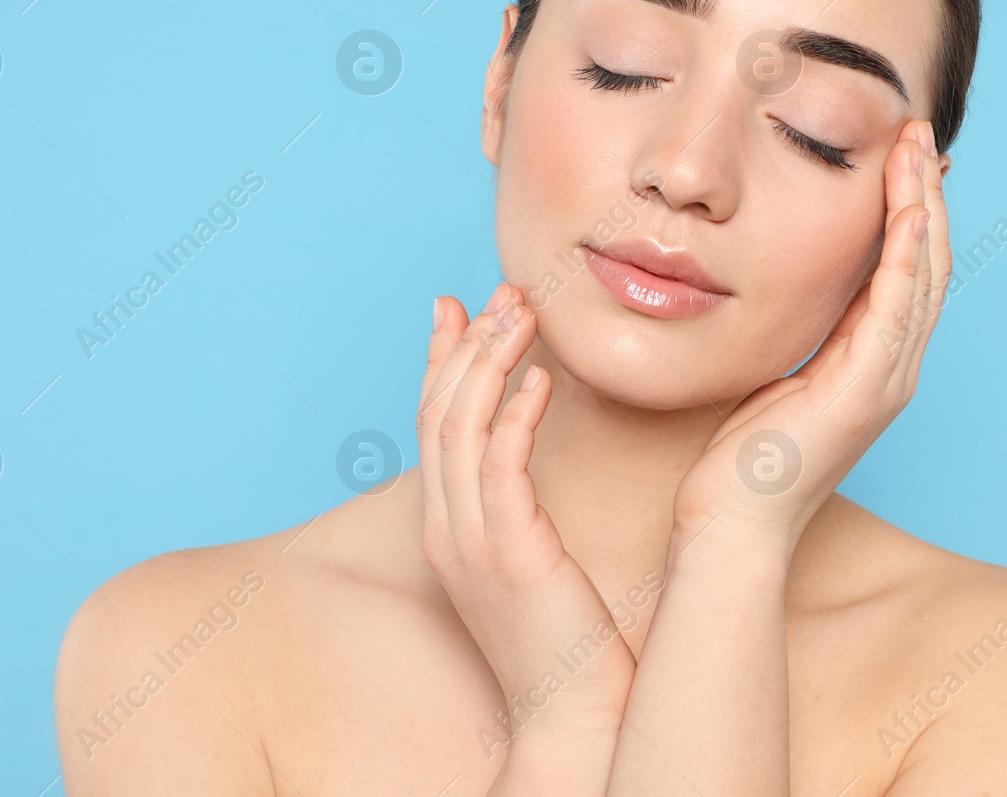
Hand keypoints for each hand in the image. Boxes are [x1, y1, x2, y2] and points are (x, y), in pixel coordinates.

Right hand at [418, 282, 636, 742]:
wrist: (574, 715)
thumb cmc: (568, 640)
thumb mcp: (533, 561)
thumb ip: (523, 507)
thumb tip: (536, 451)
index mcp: (447, 529)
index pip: (432, 425)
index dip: (441, 360)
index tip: (458, 305)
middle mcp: (446, 530)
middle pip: (438, 414)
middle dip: (466, 344)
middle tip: (503, 291)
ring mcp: (471, 542)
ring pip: (461, 428)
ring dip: (490, 362)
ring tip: (523, 312)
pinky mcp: (509, 553)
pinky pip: (501, 467)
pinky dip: (516, 415)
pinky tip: (542, 379)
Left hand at [670, 118, 949, 555]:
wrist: (732, 524)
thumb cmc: (739, 460)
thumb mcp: (772, 374)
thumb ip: (795, 333)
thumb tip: (782, 284)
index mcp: (870, 364)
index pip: (903, 272)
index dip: (908, 212)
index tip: (901, 156)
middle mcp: (891, 370)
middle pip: (926, 264)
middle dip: (924, 194)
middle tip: (921, 134)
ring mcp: (886, 382)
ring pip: (921, 277)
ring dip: (923, 208)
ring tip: (918, 150)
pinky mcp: (867, 391)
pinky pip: (896, 309)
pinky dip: (906, 256)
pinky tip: (908, 211)